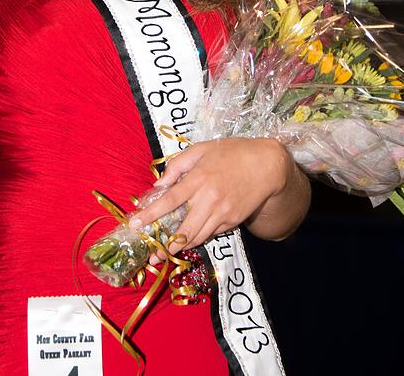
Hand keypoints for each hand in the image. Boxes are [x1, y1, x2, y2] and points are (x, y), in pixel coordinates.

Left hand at [129, 138, 290, 261]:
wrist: (267, 165)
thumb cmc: (233, 153)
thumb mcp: (202, 149)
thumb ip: (178, 165)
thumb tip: (159, 183)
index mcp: (199, 178)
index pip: (170, 200)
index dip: (151, 214)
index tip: (135, 224)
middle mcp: (210, 198)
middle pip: (183, 229)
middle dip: (165, 245)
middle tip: (152, 255)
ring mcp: (223, 213)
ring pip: (197, 237)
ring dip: (181, 246)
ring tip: (166, 252)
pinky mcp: (233, 222)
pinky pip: (211, 234)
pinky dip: (199, 237)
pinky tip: (191, 238)